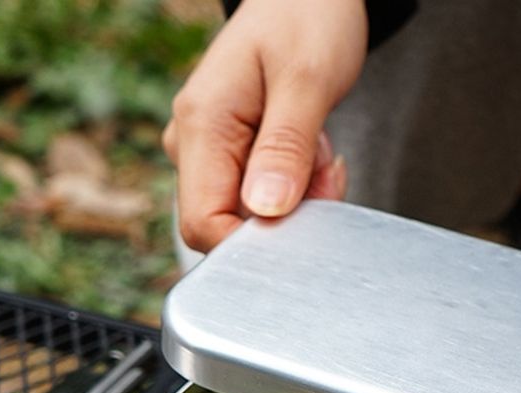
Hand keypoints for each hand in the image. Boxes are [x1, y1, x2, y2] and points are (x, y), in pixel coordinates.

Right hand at [163, 0, 366, 252]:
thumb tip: (266, 210)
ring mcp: (208, 153)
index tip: (308, 213)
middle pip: (230, 227)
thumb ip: (285, 148)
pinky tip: (310, 150)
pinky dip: (297, 188)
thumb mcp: (306, 80)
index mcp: (201, 124)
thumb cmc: (306, 20)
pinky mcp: (230, 159)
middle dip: (287, 218)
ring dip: (298, 199)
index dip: (256, 242)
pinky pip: (261, 200)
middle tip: (328, 167)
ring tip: (318, 144)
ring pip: (251, 217)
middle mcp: (192, 144)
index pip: (205, 225)